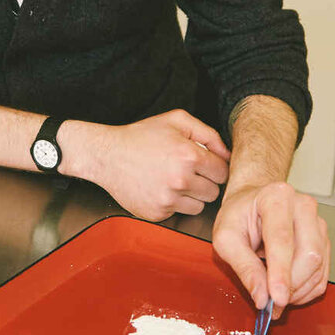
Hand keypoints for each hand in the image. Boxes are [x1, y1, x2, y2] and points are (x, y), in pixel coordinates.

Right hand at [64, 110, 229, 220]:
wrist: (106, 155)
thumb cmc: (141, 136)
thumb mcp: (176, 120)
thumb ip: (208, 134)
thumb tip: (228, 154)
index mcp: (189, 156)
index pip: (223, 172)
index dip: (214, 167)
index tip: (203, 164)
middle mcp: (180, 180)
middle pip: (214, 192)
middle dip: (204, 182)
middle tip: (187, 172)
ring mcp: (168, 200)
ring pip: (199, 207)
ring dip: (191, 196)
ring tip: (173, 181)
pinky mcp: (157, 213)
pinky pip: (178, 213)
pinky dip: (173, 204)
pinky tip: (159, 189)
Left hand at [211, 181, 328, 318]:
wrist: (254, 202)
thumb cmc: (239, 215)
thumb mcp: (226, 238)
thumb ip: (244, 267)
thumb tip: (261, 297)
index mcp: (276, 197)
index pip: (282, 239)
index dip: (281, 273)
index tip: (277, 298)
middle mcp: (303, 206)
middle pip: (309, 255)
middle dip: (291, 285)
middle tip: (270, 301)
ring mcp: (317, 222)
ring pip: (318, 266)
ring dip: (298, 290)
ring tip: (275, 294)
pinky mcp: (323, 239)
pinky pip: (322, 273)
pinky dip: (306, 289)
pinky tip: (288, 290)